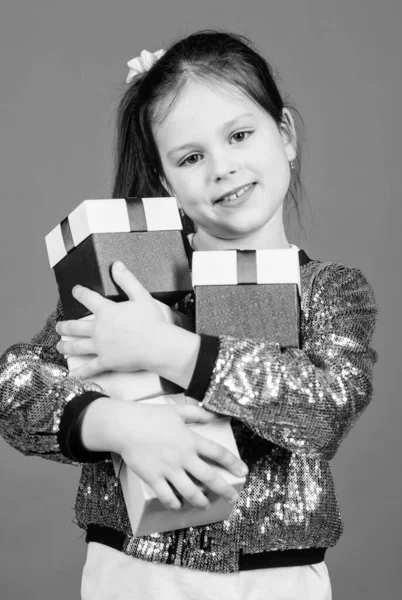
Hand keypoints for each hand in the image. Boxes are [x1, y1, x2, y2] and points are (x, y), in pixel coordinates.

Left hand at [56, 261, 171, 377]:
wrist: (157, 345)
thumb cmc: (152, 322)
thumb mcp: (141, 295)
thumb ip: (126, 280)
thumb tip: (116, 265)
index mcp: (106, 311)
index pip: (88, 298)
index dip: (79, 292)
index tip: (75, 291)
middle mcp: (98, 328)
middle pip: (75, 326)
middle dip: (65, 326)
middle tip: (59, 326)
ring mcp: (100, 346)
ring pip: (77, 346)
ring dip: (66, 346)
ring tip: (60, 346)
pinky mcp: (106, 361)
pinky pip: (90, 368)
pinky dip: (80, 373)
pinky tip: (72, 376)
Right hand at [83, 398, 247, 509]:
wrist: (125, 426)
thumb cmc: (151, 416)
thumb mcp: (177, 410)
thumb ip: (198, 413)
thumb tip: (215, 415)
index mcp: (190, 440)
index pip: (218, 453)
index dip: (233, 463)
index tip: (243, 472)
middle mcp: (183, 457)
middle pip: (209, 477)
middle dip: (224, 489)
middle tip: (232, 497)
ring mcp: (168, 470)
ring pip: (190, 492)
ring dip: (201, 501)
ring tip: (206, 504)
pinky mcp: (153, 478)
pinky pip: (168, 497)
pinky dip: (175, 504)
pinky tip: (179, 505)